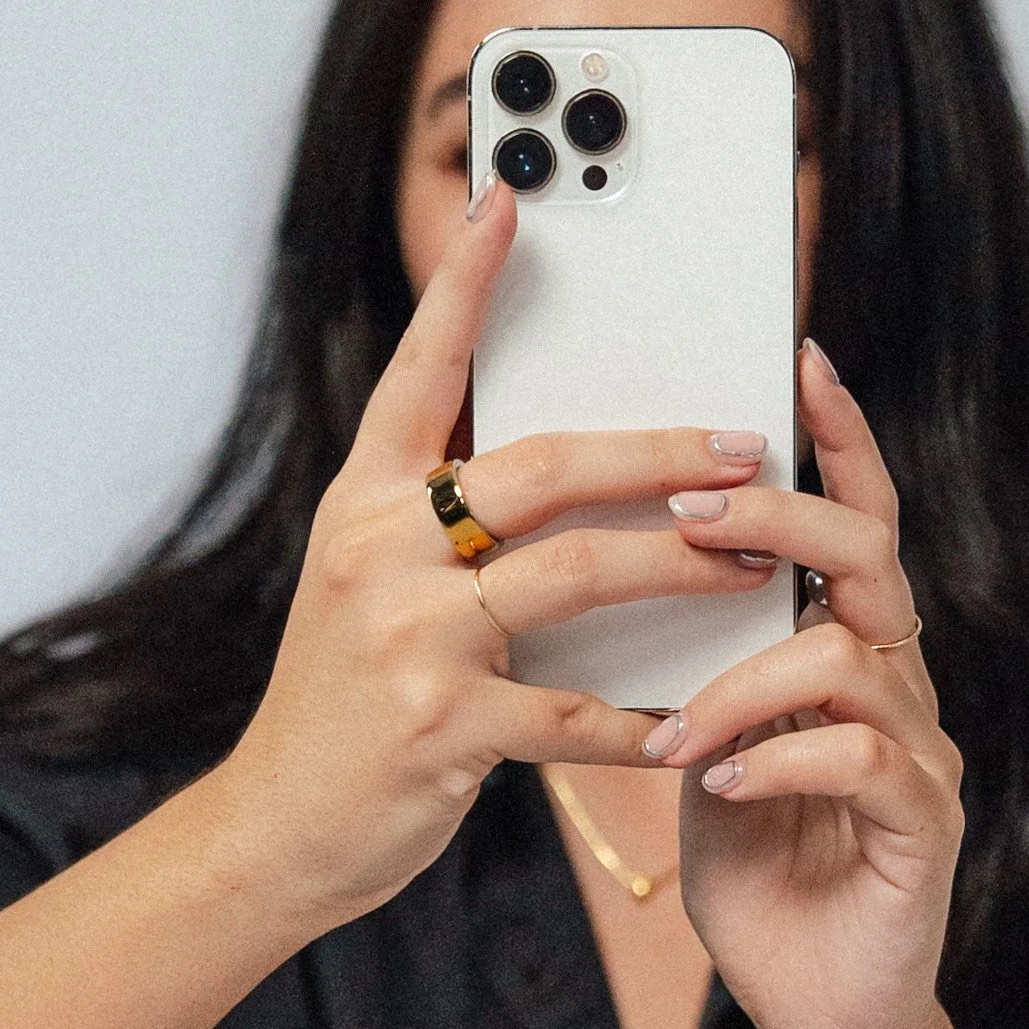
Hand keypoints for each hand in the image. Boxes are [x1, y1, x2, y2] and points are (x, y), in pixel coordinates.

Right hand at [216, 178, 784, 934]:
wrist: (275, 826)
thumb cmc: (347, 703)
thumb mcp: (368, 588)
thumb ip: (443, 522)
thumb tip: (569, 464)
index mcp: (361, 504)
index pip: (419, 371)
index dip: (465, 285)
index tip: (512, 201)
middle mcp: (377, 552)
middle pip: (540, 468)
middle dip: (656, 449)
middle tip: (743, 443)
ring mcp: (409, 639)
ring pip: (576, 573)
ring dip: (681, 564)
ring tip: (752, 560)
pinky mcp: (443, 726)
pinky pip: (575, 714)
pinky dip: (644, 720)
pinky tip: (695, 717)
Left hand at [645, 338, 964, 1028]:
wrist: (818, 1017)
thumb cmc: (758, 876)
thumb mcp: (705, 746)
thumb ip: (691, 667)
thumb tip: (604, 566)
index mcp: (848, 653)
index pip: (855, 519)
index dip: (838, 439)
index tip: (794, 358)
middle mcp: (900, 686)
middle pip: (869, 557)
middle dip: (779, 524)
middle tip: (688, 520)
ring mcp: (922, 755)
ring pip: (854, 659)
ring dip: (747, 681)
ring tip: (674, 733)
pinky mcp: (926, 829)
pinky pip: (863, 759)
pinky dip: (781, 760)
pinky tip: (722, 784)